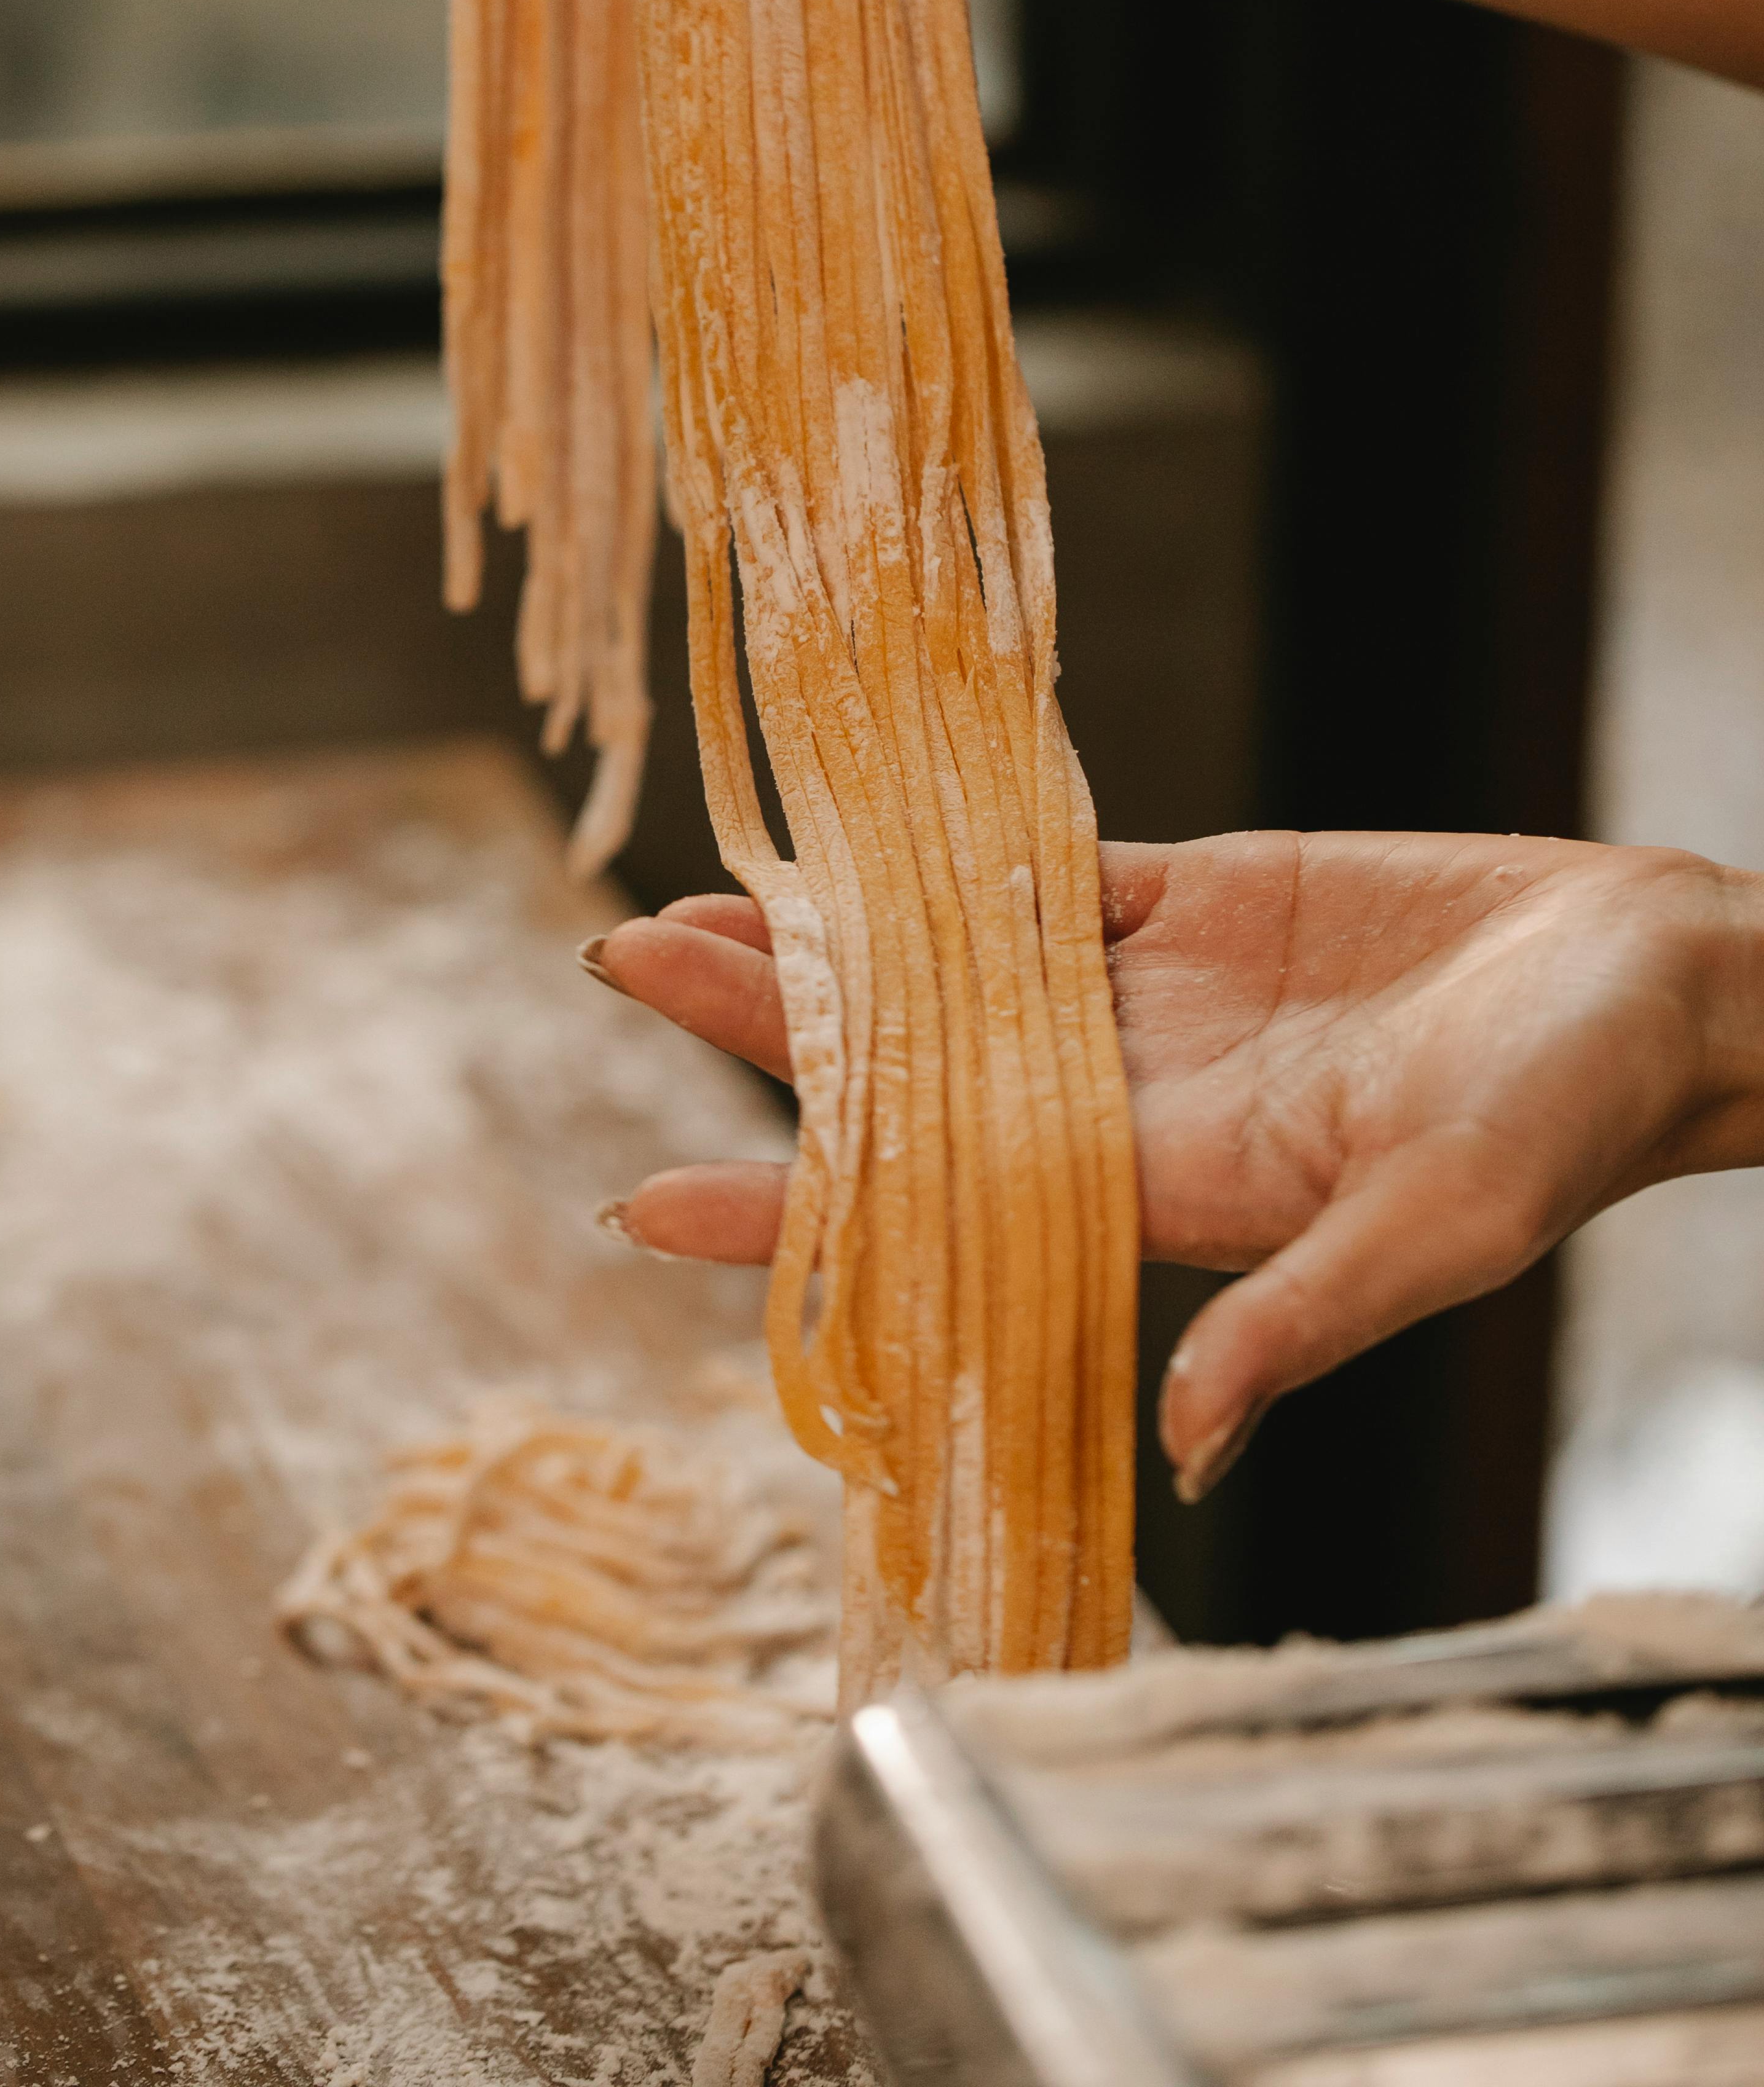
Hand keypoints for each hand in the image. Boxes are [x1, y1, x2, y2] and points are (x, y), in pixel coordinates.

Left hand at [588, 833, 1763, 1499]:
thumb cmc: (1575, 1117)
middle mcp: (1136, 1101)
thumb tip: (1185, 1445)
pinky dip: (952, 857)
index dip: (783, 1210)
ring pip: (949, 967)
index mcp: (1173, 1193)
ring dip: (830, 940)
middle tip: (622, 964)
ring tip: (694, 905)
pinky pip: (1048, 876)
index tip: (637, 1202)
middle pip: (907, 1073)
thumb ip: (1308, 1321)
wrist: (1660, 986)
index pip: (930, 1210)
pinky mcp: (1205, 900)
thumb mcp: (1449, 1225)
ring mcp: (1160, 997)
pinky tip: (857, 836)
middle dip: (766, 1030)